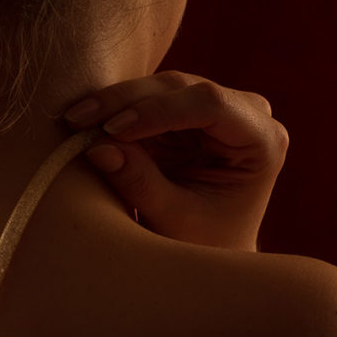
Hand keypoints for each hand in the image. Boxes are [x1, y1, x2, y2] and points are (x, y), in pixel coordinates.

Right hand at [63, 71, 288, 251]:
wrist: (210, 249)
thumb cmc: (204, 243)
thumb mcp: (174, 220)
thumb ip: (141, 184)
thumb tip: (98, 147)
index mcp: (262, 140)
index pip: (210, 104)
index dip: (158, 110)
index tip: (112, 129)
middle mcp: (245, 113)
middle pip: (180, 88)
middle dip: (126, 102)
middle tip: (78, 120)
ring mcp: (215, 108)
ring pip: (158, 87)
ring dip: (113, 103)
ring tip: (73, 121)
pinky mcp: (185, 112)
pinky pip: (145, 100)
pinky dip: (113, 111)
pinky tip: (82, 120)